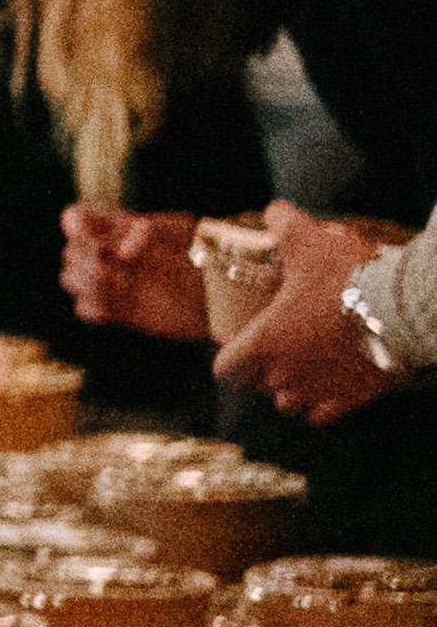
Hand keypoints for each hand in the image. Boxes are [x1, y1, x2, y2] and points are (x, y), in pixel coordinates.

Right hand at [64, 206, 211, 340]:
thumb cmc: (208, 252)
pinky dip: (93, 308)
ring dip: (88, 283)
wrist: (226, 290)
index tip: (98, 238)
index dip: (76, 226)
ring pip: (70, 280)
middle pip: (69, 252)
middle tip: (122, 267)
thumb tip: (122, 252)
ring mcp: (113, 282)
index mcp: (119, 228)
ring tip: (123, 286)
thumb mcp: (183, 230)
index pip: (75, 218)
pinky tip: (117, 307)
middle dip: (88, 259)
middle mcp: (110, 254)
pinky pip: (85, 310)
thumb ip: (148, 231)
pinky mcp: (121, 310)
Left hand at [219, 202, 405, 426]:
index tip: (239, 345)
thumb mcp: (310, 240)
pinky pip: (323, 415)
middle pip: (259, 384)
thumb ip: (284, 222)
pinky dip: (322, 405)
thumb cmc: (348, 277)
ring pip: (289, 402)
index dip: (229, 358)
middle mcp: (285, 372)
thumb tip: (273, 212)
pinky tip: (328, 388)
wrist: (401, 310)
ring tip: (301, 369)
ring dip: (290, 390)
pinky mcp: (351, 400)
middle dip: (264, 369)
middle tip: (277, 349)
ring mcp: (318, 389)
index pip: (226, 368)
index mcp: (265, 341)